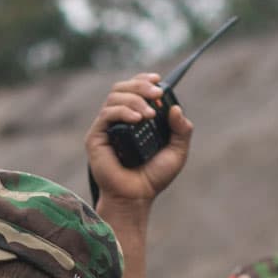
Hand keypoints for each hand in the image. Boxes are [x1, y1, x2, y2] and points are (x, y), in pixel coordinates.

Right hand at [85, 73, 193, 203]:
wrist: (137, 197)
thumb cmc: (154, 177)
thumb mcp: (177, 151)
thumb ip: (181, 130)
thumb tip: (176, 108)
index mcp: (135, 118)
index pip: (134, 89)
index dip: (144, 80)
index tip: (158, 80)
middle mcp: (119, 119)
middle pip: (122, 88)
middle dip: (140, 86)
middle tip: (156, 94)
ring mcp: (106, 127)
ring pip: (114, 97)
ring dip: (134, 99)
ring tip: (149, 114)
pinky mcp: (96, 137)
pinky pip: (107, 114)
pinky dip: (123, 111)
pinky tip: (137, 119)